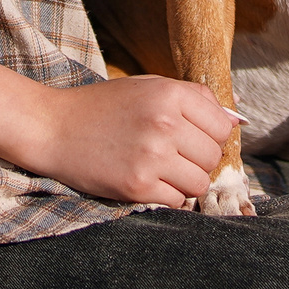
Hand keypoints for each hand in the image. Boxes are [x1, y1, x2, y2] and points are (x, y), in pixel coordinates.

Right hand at [0, 49, 237, 205]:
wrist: (52, 128)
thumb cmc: (102, 106)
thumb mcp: (148, 87)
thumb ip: (193, 99)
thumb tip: (237, 121)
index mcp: (170, 94)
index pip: (222, 127)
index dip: (211, 136)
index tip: (193, 140)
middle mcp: (165, 124)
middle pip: (213, 157)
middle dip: (198, 161)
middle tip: (174, 158)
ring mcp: (151, 157)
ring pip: (200, 183)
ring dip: (186, 182)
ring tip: (162, 172)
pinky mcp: (137, 187)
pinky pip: (177, 202)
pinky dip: (169, 198)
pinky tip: (149, 184)